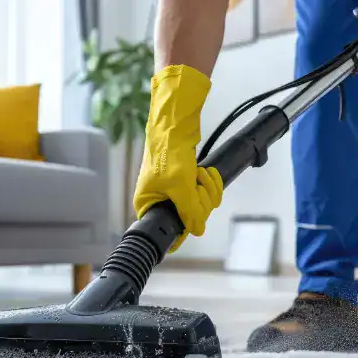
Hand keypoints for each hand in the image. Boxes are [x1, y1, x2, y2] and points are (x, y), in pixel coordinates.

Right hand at [133, 65, 223, 252]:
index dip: (183, 229)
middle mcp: (158, 200)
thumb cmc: (168, 153)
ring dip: (207, 189)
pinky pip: (204, 193)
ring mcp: (173, 192)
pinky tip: (205, 171)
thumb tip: (197, 231)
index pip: (165, 231)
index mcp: (147, 205)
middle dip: (200, 201)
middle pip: (188, 218)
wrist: (174, 125)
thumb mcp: (180, 187)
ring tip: (201, 174)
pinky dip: (210, 183)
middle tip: (197, 186)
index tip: (194, 222)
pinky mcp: (186, 182)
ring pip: (200, 206)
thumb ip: (190, 212)